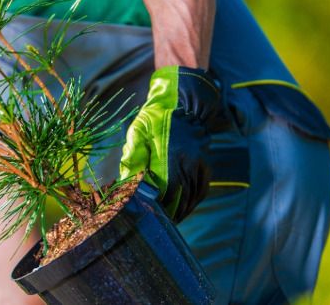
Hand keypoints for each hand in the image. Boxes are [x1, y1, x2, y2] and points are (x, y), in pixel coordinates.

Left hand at [120, 66, 222, 221]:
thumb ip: (132, 156)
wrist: (182, 102)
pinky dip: (194, 202)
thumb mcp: (138, 132)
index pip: (166, 192)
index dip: (159, 209)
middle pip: (180, 199)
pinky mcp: (206, 164)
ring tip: (171, 223)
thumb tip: (124, 180)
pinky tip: (185, 209)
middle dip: (170, 215)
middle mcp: (188, 164)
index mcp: (171, 158)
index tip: (151, 219)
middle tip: (159, 227)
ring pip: (193, 197)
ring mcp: (200, 165)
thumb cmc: (155, 118)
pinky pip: (202, 189)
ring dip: (182, 211)